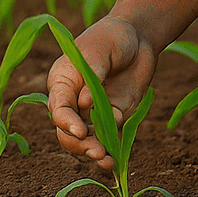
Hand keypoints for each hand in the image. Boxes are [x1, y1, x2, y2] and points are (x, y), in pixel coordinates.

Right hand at [47, 15, 157, 168]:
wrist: (139, 35)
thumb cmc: (112, 36)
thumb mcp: (100, 50)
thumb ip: (92, 76)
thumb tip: (84, 104)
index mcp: (62, 81)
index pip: (58, 107)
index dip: (66, 122)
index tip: (80, 131)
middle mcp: (73, 99)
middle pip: (67, 130)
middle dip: (79, 144)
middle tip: (96, 151)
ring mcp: (92, 110)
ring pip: (85, 139)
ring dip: (92, 152)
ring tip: (106, 161)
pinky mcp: (112, 115)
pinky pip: (107, 137)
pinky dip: (110, 149)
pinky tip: (116, 157)